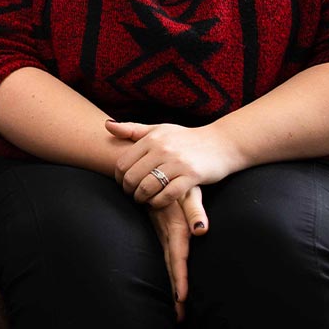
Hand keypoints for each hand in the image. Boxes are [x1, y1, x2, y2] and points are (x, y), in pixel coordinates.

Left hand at [106, 120, 242, 207]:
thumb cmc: (186, 138)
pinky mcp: (192, 176)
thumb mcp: (159, 130)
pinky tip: (158, 202)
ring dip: (142, 198)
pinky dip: (158, 202)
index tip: (123, 184)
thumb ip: (132, 130)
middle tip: (132, 195)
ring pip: (148, 187)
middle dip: (128, 190)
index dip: (118, 178)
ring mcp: (177, 162)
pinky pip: (167, 195)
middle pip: (132, 177)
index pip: (123, 163)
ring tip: (143, 200)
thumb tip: (106, 125)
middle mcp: (163, 149)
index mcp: (152, 138)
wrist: (222, 143)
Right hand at [149, 187, 207, 321]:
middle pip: (171, 267)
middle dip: (175, 292)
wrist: (150, 172)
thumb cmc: (175, 181)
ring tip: (178, 310)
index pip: (177, 258)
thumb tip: (200, 230)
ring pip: (167, 264)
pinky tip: (173, 283)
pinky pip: (166, 256)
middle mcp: (166, 235)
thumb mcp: (187, 193)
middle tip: (181, 317)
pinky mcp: (160, 232)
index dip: (179, 278)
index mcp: (174, 229)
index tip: (181, 299)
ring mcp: (161, 234)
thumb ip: (194, 210)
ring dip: (172, 285)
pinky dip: (170, 272)